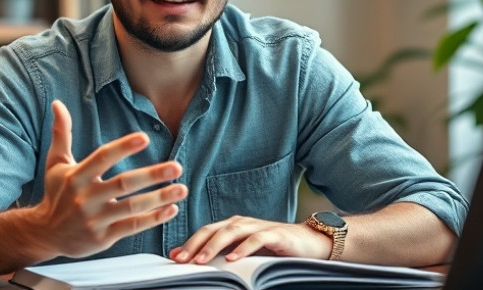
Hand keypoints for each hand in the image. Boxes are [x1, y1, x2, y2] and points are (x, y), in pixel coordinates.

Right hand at [34, 100, 187, 258]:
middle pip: (123, 184)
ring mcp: (95, 220)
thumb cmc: (56, 194)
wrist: (45, 234)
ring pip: (132, 208)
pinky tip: (171, 209)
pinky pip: (132, 227)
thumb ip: (61, 133)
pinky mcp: (103, 238)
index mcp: (76, 177)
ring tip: (182, 189)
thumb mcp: (55, 164)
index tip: (144, 138)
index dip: (123, 147)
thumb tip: (58, 103)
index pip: (102, 158)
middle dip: (152, 175)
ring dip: (160, 198)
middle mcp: (86, 198)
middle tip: (177, 166)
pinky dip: (153, 219)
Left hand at [169, 215, 330, 263]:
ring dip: (214, 246)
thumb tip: (187, 257)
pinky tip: (233, 259)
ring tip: (201, 260)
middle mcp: (242, 223)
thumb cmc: (273, 249)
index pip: (205, 232)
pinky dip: (243, 249)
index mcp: (232, 226)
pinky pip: (256, 239)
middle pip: (213, 230)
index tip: (173, 259)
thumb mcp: (242, 252)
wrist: (309, 243)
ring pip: (231, 232)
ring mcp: (258, 226)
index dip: (188, 244)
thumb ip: (219, 253)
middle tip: (181, 260)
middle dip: (195, 245)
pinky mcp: (275, 234)